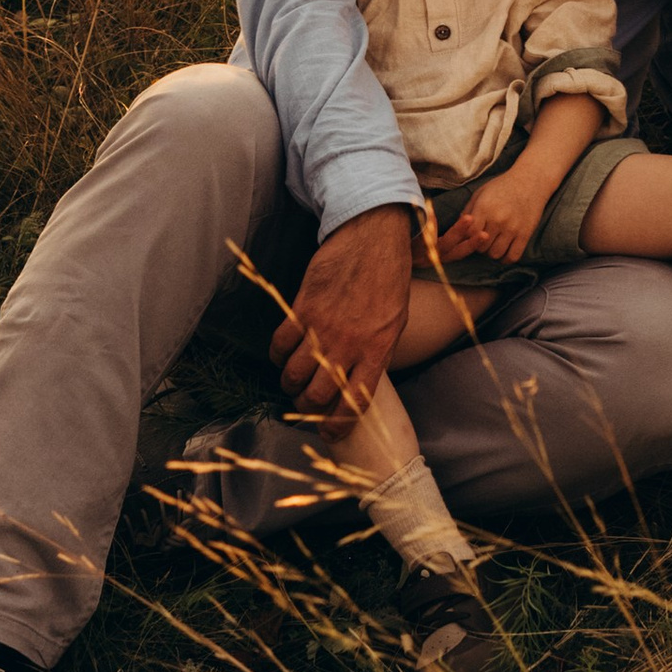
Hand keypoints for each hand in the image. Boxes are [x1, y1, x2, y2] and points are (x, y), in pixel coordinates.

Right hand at [276, 205, 412, 410]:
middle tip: (305, 401)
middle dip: (307, 407)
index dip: (337, 426)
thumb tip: (357, 379)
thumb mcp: (395, 322)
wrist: (371, 237)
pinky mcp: (302, 308)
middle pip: (317, 396)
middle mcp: (349, 344)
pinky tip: (283, 352)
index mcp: (378, 351)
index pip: (355, 403)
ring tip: (293, 378)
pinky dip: (276, 354)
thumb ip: (377, 353)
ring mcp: (323, 327)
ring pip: (293, 375)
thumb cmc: (388, 279)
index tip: (328, 434)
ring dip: (289, 382)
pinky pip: (279, 344)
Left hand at [435, 172, 543, 265]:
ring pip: (495, 254)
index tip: (471, 234)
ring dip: (492, 252)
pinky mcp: (525, 234)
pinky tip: (504, 251)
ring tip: (493, 243)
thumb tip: (458, 230)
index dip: (467, 237)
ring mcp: (513, 228)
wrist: (530, 180)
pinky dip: (506, 258)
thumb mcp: (480, 193)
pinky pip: (513, 256)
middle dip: (479, 245)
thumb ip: (468, 211)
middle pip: (480, 247)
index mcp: (484, 208)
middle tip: (483, 239)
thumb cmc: (502, 186)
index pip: (469, 234)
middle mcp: (498, 220)